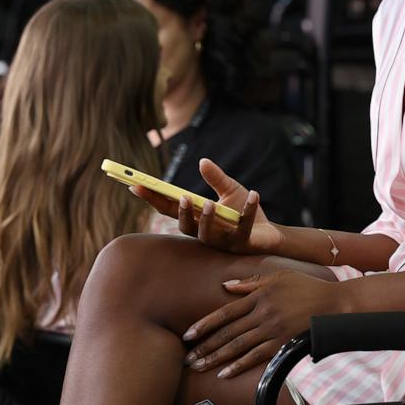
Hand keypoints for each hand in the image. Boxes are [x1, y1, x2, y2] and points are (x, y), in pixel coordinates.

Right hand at [131, 158, 284, 254]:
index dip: (153, 199)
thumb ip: (216, 178)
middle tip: (181, 197)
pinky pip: (245, 227)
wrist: (269, 234)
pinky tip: (255, 194)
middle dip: (182, 212)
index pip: (171, 209)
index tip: (135, 185)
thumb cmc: (243, 212)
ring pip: (209, 235)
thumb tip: (202, 161)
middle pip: (186, 226)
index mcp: (198, 218)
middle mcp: (206, 233)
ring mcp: (224, 241)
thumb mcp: (230, 190)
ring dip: (208, 219)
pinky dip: (250, 210)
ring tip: (210, 203)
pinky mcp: (244, 243)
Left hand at [182, 270, 343, 377]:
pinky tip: (225, 372)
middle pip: (228, 332)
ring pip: (238, 346)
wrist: (334, 303)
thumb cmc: (307, 288)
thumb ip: (251, 282)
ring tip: (200, 366)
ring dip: (216, 358)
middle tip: (188, 358)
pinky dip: (238, 365)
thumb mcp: (280, 276)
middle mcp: (263, 312)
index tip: (188, 334)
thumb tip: (225, 286)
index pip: (225, 312)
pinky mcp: (282, 343)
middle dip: (206, 346)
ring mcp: (273, 329)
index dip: (205, 324)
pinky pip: (256, 356)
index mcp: (260, 295)